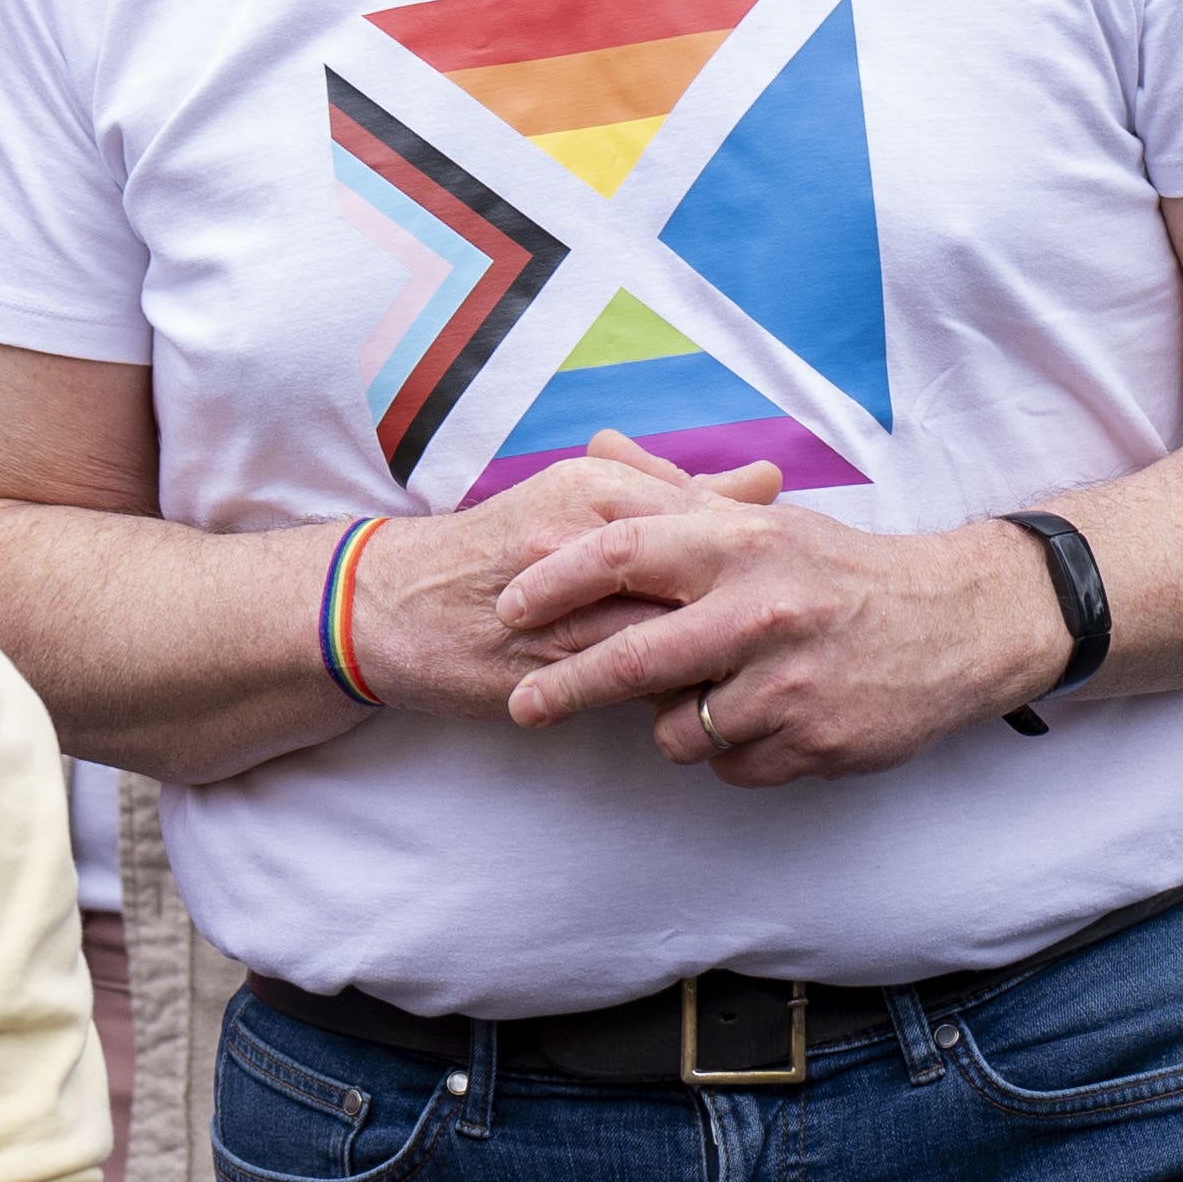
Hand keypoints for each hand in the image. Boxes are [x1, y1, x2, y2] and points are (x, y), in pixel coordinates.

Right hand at [344, 435, 780, 724]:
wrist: (392, 604)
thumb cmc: (497, 549)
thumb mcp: (579, 498)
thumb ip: (671, 492)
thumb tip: (765, 480)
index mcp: (594, 483)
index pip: (705, 514)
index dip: (754, 551)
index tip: (790, 575)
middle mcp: (581, 536)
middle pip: (696, 574)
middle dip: (744, 607)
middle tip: (786, 632)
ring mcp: (562, 605)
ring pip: (669, 633)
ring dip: (716, 656)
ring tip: (758, 671)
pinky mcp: (545, 666)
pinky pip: (627, 684)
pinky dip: (671, 693)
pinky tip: (701, 701)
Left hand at [497, 499, 1073, 786]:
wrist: (956, 624)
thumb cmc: (840, 569)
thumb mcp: (763, 518)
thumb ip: (673, 493)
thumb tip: (596, 447)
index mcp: (741, 544)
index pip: (621, 555)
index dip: (553, 583)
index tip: (507, 607)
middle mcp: (760, 611)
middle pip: (630, 661)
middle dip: (562, 688)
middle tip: (522, 703)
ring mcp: (788, 684)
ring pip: (676, 730)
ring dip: (670, 723)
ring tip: (702, 697)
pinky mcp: (814, 743)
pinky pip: (730, 768)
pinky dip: (728, 753)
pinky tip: (758, 721)